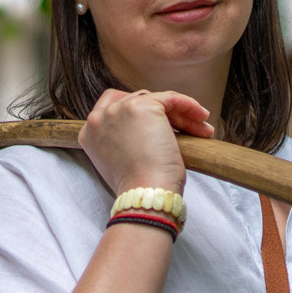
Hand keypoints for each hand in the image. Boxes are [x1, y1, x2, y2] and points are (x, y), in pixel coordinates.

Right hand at [79, 88, 214, 197]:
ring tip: (199, 131)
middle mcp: (99, 117)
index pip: (114, 108)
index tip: (162, 128)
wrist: (146, 194)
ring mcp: (119, 109)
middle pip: (136, 101)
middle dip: (163, 115)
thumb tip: (149, 132)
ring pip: (156, 101)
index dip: (140, 116)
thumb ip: (123, 142)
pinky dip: (189, 106)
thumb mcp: (120, 163)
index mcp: (89, 132)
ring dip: (179, 116)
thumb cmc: (139, 188)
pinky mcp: (143, 105)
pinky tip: (202, 118)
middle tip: (186, 132)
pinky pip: (171, 98)